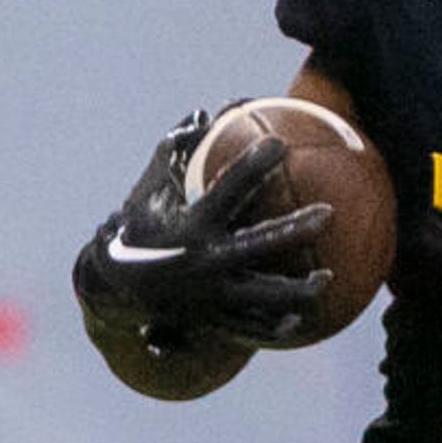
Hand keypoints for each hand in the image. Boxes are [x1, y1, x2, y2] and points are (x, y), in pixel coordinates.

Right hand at [70, 116, 331, 349]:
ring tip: (327, 278)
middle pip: (259, 246)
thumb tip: (204, 114)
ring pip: (264, 296)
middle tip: (329, 213)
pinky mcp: (213, 320)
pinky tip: (301, 321)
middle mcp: (204, 262)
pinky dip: (275, 327)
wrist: (113, 288)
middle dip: (295, 230)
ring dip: (298, 290)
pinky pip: (251, 328)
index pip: (228, 189)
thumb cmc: (138, 228)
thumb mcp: (148, 190)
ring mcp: (211, 295)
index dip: (253, 165)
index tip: (278, 144)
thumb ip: (176, 151)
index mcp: (192, 226)